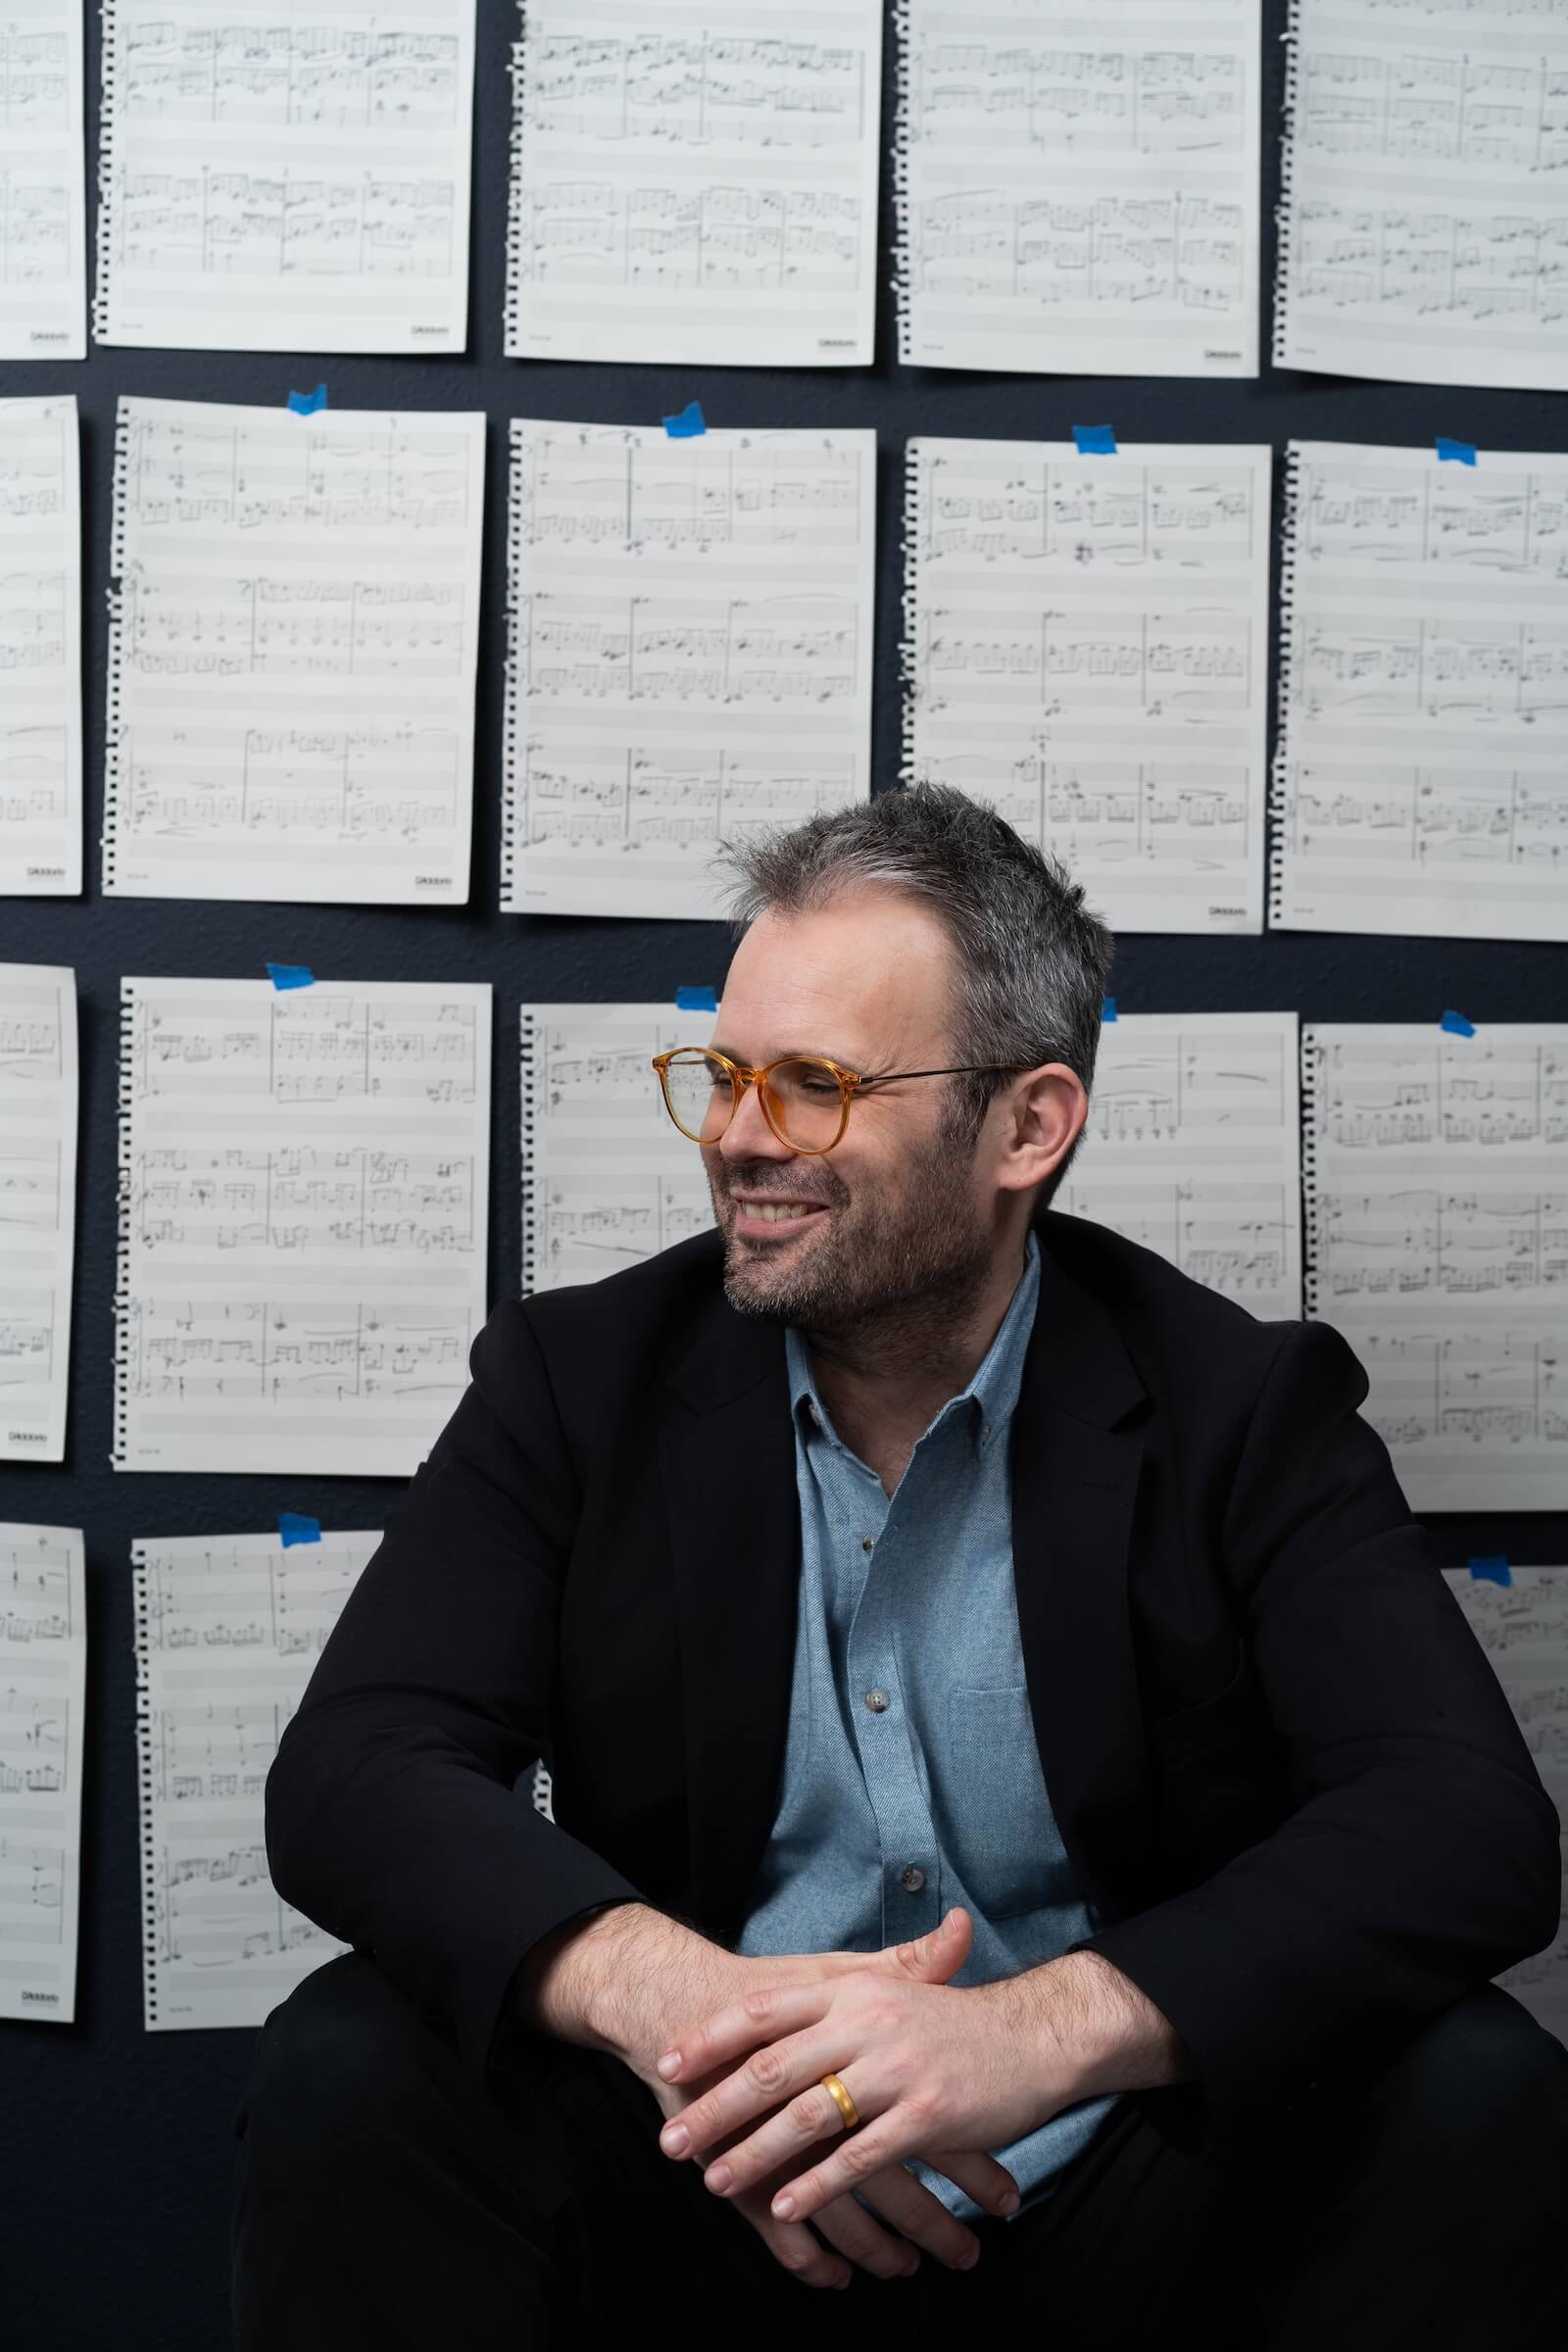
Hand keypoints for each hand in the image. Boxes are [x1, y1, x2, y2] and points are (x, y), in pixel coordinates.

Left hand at [652, 1906, 1075, 2232]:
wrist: (1033, 2036)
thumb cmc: (953, 2019)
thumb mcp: (891, 1991)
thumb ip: (835, 1998)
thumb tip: (767, 2008)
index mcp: (852, 1990)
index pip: (766, 2010)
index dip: (712, 2037)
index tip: (667, 2063)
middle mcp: (867, 2024)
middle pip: (772, 2068)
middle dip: (715, 2107)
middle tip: (673, 2141)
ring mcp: (896, 2071)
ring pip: (808, 2118)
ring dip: (754, 2155)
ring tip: (715, 2182)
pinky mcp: (926, 2117)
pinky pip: (859, 2158)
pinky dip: (817, 2185)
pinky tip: (785, 2209)